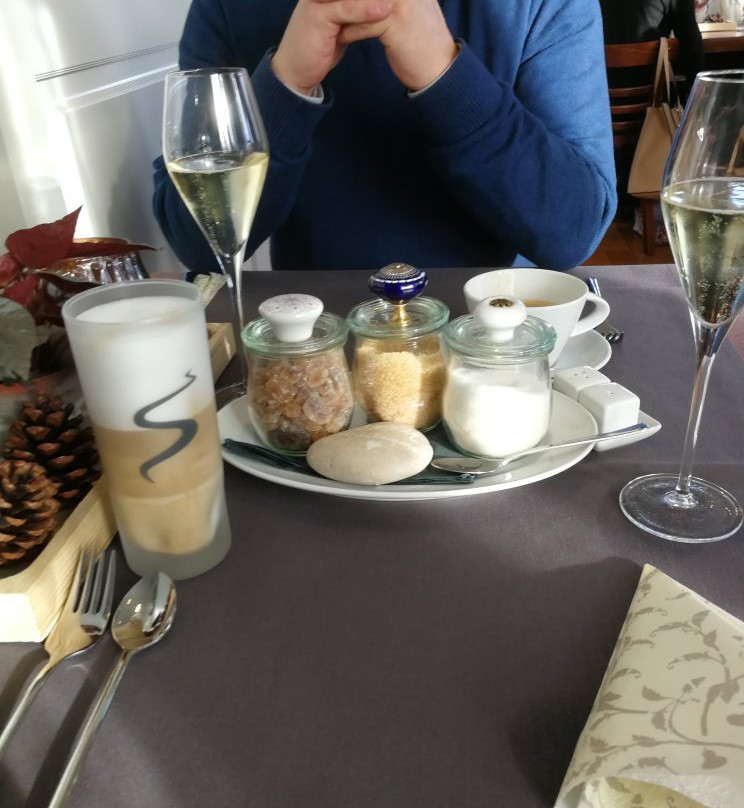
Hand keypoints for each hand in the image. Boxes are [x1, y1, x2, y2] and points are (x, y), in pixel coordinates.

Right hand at [272, 0, 393, 94]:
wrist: (295, 71)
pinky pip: (346, 9)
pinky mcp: (318, 16)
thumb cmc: (319, 48)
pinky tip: (385, 11)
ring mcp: (319, 1)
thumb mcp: (342, 26)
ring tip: (399, 1)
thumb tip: (382, 8)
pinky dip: (366, 10)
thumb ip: (357, 13)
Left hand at [339, 0, 457, 90]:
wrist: (440, 68)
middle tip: (322, 7)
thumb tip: (360, 2)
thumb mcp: (404, 11)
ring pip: (358, 4)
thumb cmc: (420, 41)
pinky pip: (362, 23)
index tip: (331, 4)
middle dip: (341, 1)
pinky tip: (340, 37)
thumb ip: (387, 3)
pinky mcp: (394, 21)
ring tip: (328, 22)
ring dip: (340, 13)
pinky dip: (349, 31)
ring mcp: (400, 1)